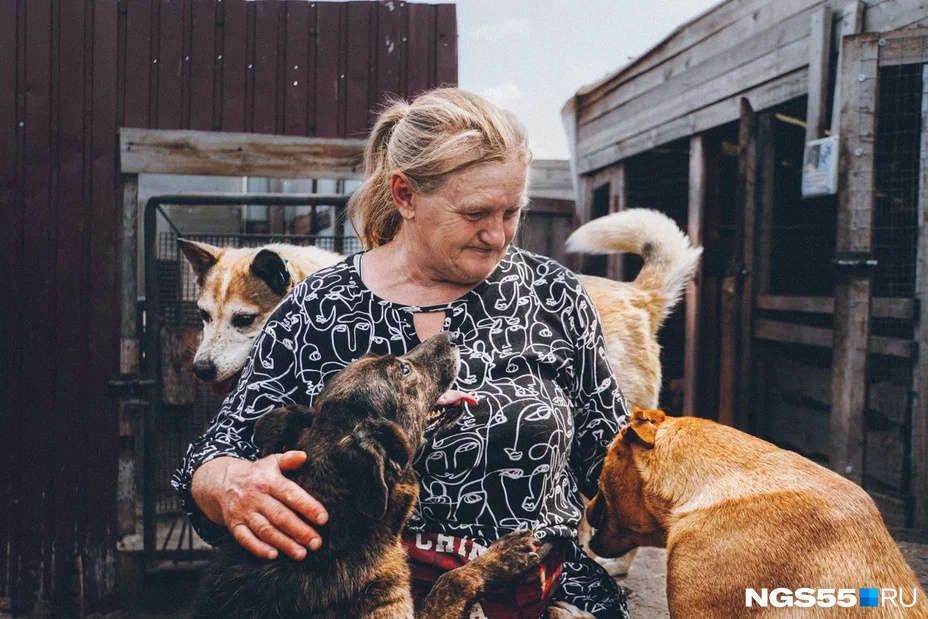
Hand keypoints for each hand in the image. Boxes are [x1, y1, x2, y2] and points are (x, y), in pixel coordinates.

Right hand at [191, 452, 327, 560]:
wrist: (222, 481)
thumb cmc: (257, 474)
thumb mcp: (271, 462)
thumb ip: (288, 459)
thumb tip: (304, 456)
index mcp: (268, 481)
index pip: (290, 494)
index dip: (307, 506)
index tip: (323, 519)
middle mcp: (255, 497)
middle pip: (280, 516)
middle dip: (300, 531)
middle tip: (317, 543)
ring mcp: (243, 512)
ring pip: (265, 530)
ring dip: (284, 543)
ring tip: (301, 554)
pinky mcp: (234, 525)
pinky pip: (245, 539)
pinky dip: (258, 548)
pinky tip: (274, 556)